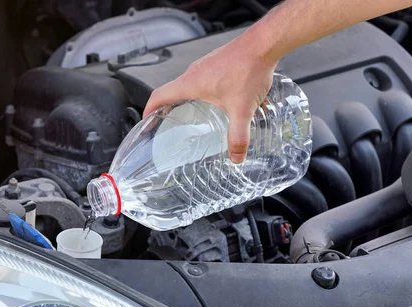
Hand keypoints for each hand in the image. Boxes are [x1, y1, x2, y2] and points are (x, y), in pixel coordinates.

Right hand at [144, 35, 277, 162]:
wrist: (264, 44)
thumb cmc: (248, 69)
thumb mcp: (242, 109)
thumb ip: (238, 136)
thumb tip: (236, 157)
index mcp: (190, 83)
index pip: (159, 96)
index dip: (149, 110)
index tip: (146, 122)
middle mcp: (193, 72)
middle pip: (171, 91)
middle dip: (167, 108)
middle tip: (169, 123)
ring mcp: (205, 65)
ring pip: (188, 84)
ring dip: (185, 98)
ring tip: (192, 114)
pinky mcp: (217, 62)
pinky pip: (202, 77)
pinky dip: (201, 90)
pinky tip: (217, 100)